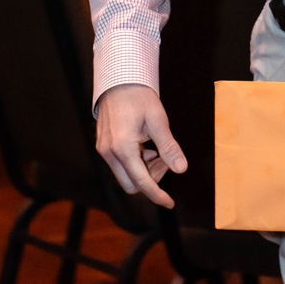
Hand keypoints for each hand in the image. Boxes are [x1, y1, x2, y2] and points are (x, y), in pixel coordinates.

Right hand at [96, 83, 186, 207]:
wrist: (119, 80)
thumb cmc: (139, 97)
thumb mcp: (158, 120)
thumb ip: (168, 147)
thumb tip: (181, 169)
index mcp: (123, 147)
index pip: (141, 182)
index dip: (157, 195)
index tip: (170, 203)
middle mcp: (109, 153)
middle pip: (131, 185)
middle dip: (151, 179)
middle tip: (164, 160)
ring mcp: (103, 150)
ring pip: (125, 176)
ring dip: (143, 170)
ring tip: (155, 149)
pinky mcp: (103, 146)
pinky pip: (120, 165)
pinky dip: (135, 163)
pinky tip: (145, 146)